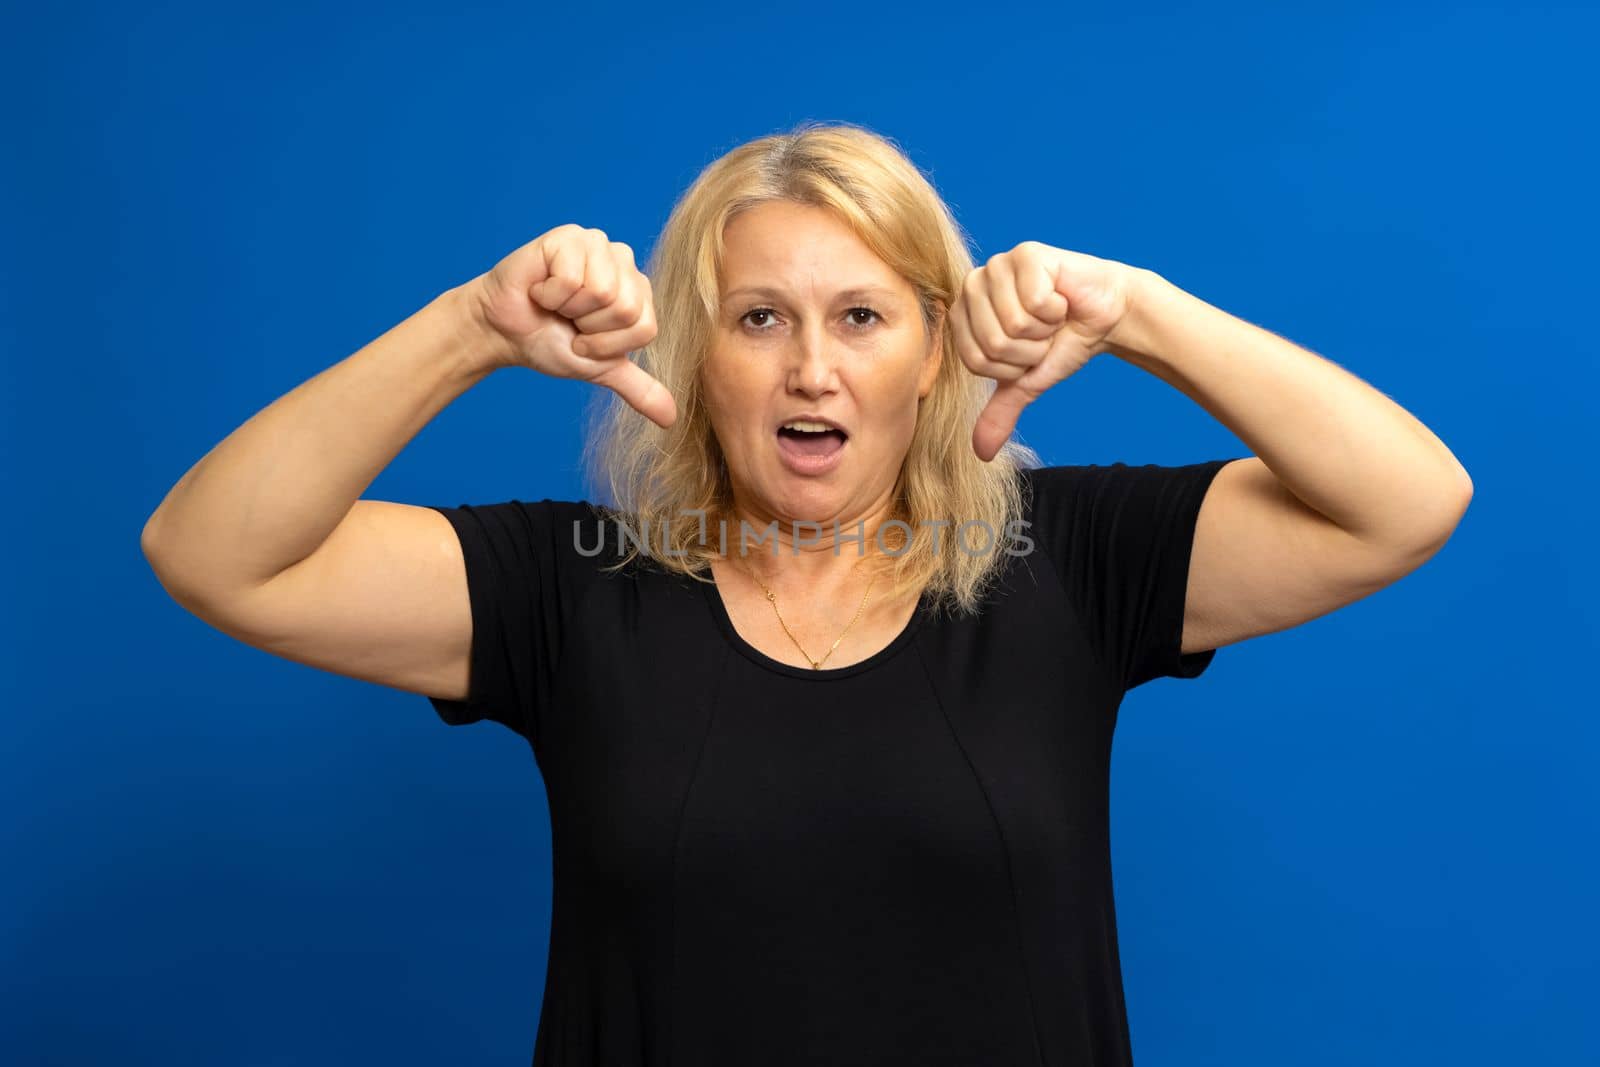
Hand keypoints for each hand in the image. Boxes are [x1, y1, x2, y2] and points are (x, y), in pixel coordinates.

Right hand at [468, 224, 676, 427]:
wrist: (505, 332)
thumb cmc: (551, 342)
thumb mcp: (601, 369)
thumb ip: (638, 388)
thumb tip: (671, 420)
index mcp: (639, 291)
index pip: (645, 328)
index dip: (607, 344)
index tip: (584, 339)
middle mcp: (624, 262)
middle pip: (627, 309)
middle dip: (589, 328)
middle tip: (568, 320)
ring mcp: (598, 244)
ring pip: (602, 292)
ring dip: (569, 310)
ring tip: (556, 303)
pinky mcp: (569, 236)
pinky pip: (571, 280)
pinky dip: (550, 295)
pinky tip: (541, 288)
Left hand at [950, 241, 1137, 460]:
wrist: (1104, 316)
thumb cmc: (1060, 343)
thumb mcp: (1026, 382)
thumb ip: (1000, 411)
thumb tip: (982, 453)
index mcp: (962, 314)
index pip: (975, 362)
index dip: (1011, 368)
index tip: (1028, 351)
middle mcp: (973, 285)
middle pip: (992, 344)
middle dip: (1029, 351)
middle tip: (1043, 333)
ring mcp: (997, 265)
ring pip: (1013, 324)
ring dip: (1044, 330)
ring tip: (1051, 316)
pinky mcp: (1026, 253)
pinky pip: (1035, 302)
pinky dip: (1056, 309)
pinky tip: (1060, 298)